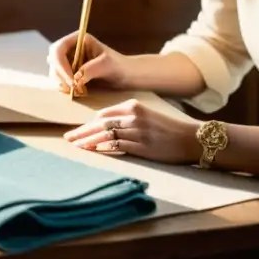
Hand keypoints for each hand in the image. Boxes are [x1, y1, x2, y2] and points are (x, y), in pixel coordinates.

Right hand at [48, 31, 129, 95]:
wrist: (127, 76)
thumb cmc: (120, 66)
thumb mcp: (107, 65)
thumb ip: (91, 69)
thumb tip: (76, 77)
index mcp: (78, 39)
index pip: (58, 49)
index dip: (60, 64)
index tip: (71, 80)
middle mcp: (71, 48)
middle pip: (53, 60)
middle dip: (59, 74)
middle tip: (71, 88)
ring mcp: (69, 60)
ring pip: (54, 71)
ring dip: (61, 82)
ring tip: (75, 91)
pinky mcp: (70, 73)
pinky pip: (60, 79)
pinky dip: (64, 86)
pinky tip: (75, 91)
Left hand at [63, 98, 200, 164]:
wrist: (191, 138)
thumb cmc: (169, 129)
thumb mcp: (147, 115)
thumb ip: (128, 118)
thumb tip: (106, 127)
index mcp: (134, 106)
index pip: (104, 113)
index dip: (89, 123)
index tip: (78, 130)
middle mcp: (134, 116)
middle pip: (100, 123)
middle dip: (82, 131)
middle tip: (68, 138)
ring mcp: (137, 131)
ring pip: (106, 134)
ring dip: (88, 141)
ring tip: (76, 146)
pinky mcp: (142, 146)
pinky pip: (117, 146)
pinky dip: (103, 149)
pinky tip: (93, 152)